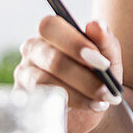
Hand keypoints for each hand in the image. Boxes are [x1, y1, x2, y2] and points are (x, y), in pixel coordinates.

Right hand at [14, 17, 124, 132]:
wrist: (93, 107)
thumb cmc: (98, 75)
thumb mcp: (109, 58)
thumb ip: (106, 41)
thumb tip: (96, 25)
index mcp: (51, 32)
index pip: (50, 26)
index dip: (74, 43)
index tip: (101, 62)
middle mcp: (33, 50)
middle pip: (52, 60)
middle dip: (84, 77)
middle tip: (107, 90)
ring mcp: (24, 74)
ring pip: (46, 83)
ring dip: (80, 94)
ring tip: (102, 100)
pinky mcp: (24, 99)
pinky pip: (42, 102)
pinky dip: (70, 105)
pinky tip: (90, 106)